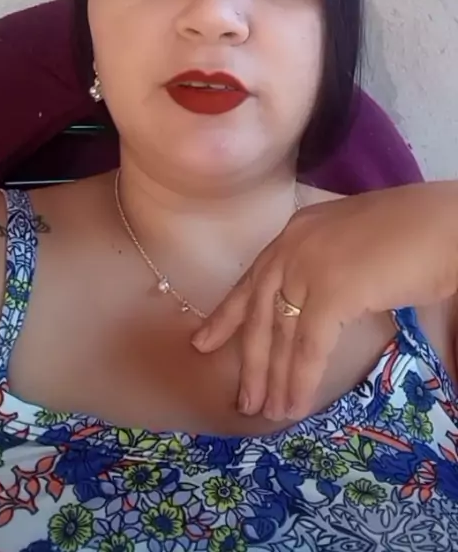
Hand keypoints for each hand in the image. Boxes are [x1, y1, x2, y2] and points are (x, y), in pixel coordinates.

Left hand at [191, 181, 457, 420]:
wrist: (447, 225)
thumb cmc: (413, 234)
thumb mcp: (352, 248)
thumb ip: (326, 272)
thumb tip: (316, 313)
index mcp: (297, 232)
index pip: (253, 279)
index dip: (228, 315)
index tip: (203, 342)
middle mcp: (293, 245)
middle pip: (259, 312)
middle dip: (250, 361)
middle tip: (242, 399)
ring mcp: (309, 265)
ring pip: (280, 333)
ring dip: (273, 379)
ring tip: (267, 413)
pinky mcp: (331, 290)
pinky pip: (309, 346)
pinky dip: (301, 379)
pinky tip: (295, 405)